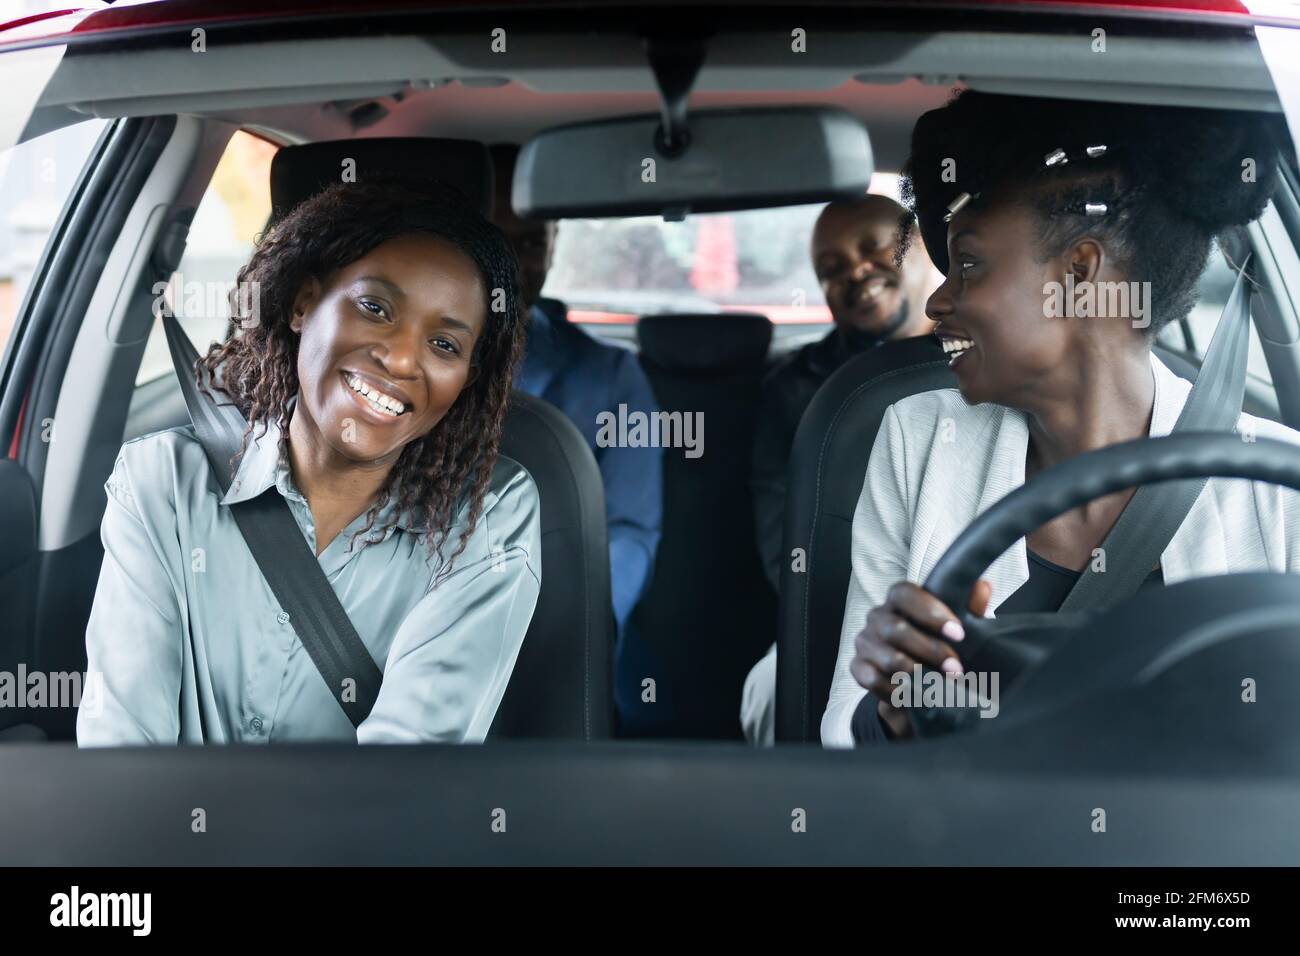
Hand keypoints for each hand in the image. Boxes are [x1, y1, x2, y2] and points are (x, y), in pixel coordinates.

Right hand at [850, 579, 991, 739]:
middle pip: (895, 628)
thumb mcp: (957, 630)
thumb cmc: (938, 648)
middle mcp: (877, 618)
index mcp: (899, 602)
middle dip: (930, 650)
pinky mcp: (858, 668)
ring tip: (940, 686)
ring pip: (886, 656)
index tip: (958, 633)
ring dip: (917, 673)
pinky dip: (896, 690)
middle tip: (956, 669)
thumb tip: (983, 587)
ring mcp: (865, 643)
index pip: (904, 593)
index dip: (930, 611)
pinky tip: (915, 696)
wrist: (916, 685)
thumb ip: (969, 608)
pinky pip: (872, 679)